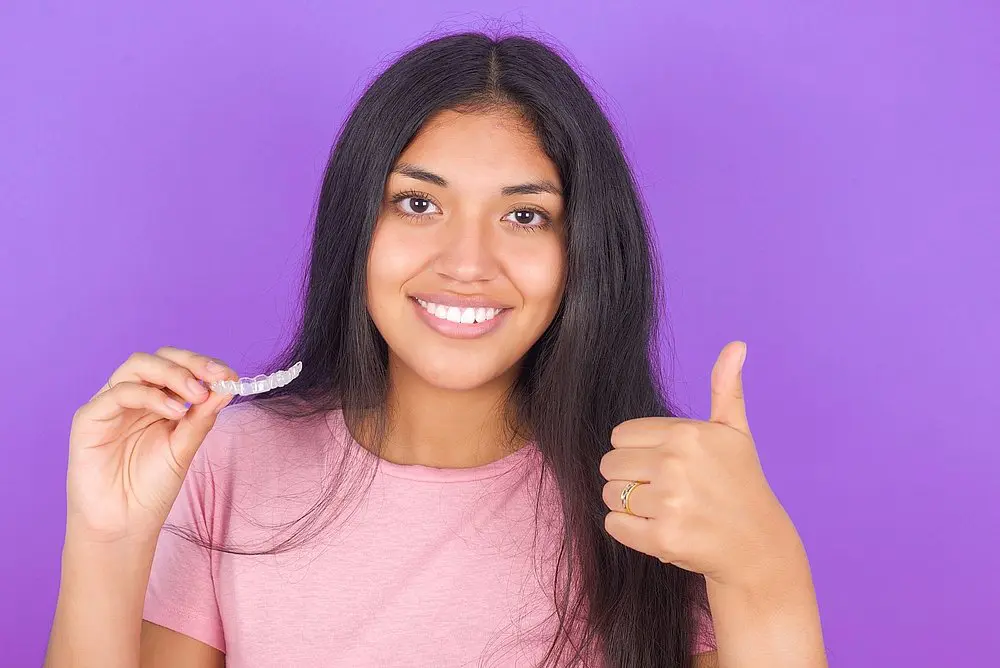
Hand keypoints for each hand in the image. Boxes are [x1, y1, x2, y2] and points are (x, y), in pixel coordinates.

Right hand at [66, 347, 238, 544]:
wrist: (123, 525)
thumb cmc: (152, 488)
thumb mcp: (186, 446)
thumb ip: (203, 416)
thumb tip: (228, 384)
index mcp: (156, 400)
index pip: (179, 365)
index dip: (204, 364)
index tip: (229, 375)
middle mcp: (133, 397)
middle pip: (158, 358)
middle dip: (191, 363)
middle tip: (216, 377)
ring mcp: (109, 405)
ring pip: (137, 366)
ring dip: (173, 374)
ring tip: (197, 396)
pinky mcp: (89, 418)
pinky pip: (119, 392)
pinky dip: (151, 396)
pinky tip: (174, 412)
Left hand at [600, 341, 798, 588]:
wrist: (758, 546)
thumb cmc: (742, 484)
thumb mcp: (735, 432)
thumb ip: (726, 387)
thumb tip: (736, 344)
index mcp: (686, 434)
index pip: (620, 435)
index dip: (636, 451)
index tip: (663, 465)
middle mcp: (676, 464)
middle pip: (609, 464)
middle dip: (628, 477)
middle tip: (661, 490)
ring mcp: (669, 503)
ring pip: (609, 494)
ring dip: (627, 504)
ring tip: (660, 509)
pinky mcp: (662, 539)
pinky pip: (613, 524)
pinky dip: (626, 529)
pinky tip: (655, 528)